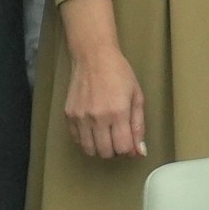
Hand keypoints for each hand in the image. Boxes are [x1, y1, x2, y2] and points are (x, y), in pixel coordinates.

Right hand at [55, 20, 145, 162]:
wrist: (93, 57)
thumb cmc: (119, 74)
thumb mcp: (137, 97)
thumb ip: (138, 126)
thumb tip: (139, 151)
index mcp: (118, 112)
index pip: (122, 148)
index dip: (129, 150)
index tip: (130, 144)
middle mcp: (97, 117)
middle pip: (105, 152)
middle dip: (115, 150)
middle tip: (118, 138)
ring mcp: (80, 117)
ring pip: (89, 150)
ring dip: (100, 148)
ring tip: (106, 135)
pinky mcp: (69, 115)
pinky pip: (77, 140)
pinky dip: (86, 140)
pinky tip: (93, 129)